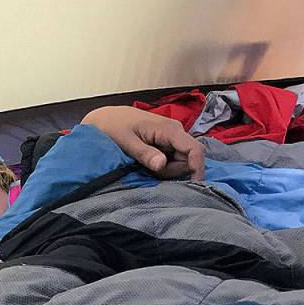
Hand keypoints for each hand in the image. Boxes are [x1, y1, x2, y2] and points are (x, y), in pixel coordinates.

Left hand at [80, 106, 205, 179]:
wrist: (105, 117)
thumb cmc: (113, 126)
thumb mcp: (125, 142)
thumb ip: (144, 154)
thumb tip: (161, 165)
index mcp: (169, 129)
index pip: (195, 150)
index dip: (197, 169)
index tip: (191, 187)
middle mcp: (176, 131)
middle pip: (188, 161)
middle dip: (171, 171)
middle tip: (146, 168)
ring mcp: (173, 137)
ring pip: (181, 162)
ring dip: (165, 169)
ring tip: (143, 162)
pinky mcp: (168, 142)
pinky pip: (173, 159)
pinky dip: (162, 165)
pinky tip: (147, 161)